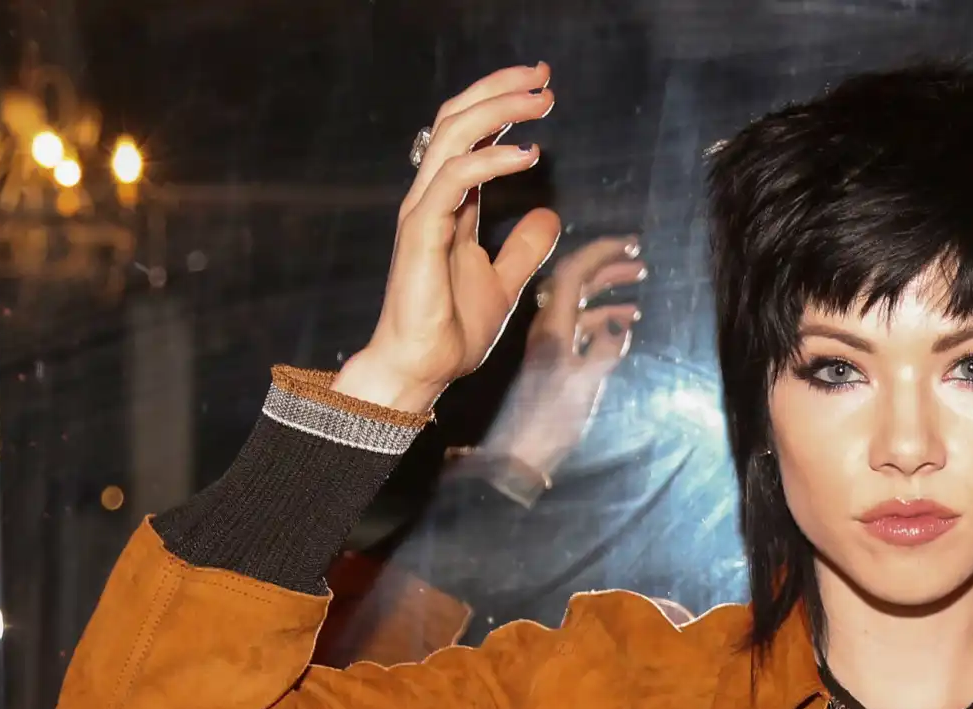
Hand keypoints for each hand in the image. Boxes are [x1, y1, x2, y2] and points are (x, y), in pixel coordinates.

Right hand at [332, 64, 562, 412]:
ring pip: (453, 136)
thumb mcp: (505, 281)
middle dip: (500, 89)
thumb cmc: (452, 328)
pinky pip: (456, 181)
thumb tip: (549, 214)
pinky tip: (528, 154)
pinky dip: (492, 160)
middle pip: (458, 120)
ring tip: (541, 101)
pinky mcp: (423, 232)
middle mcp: (433, 198)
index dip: (502, 105)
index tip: (540, 89)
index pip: (470, 135)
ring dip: (499, 110)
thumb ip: (524, 247)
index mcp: (450, 204)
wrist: (423, 367)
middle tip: (543, 76)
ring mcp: (424, 211)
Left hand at [474, 235, 646, 479]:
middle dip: (607, 265)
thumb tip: (619, 321)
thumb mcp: (583, 387)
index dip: (599, 252)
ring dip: (607, 289)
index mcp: (551, 327)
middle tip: (637, 256)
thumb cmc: (551, 424)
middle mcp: (548, 327)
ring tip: (637, 282)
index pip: (572, 273)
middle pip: (576, 282)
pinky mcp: (557, 359)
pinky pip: (581, 325)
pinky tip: (626, 320)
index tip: (628, 243)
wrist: (521, 455)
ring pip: (581, 302)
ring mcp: (551, 343)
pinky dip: (604, 315)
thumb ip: (603, 352)